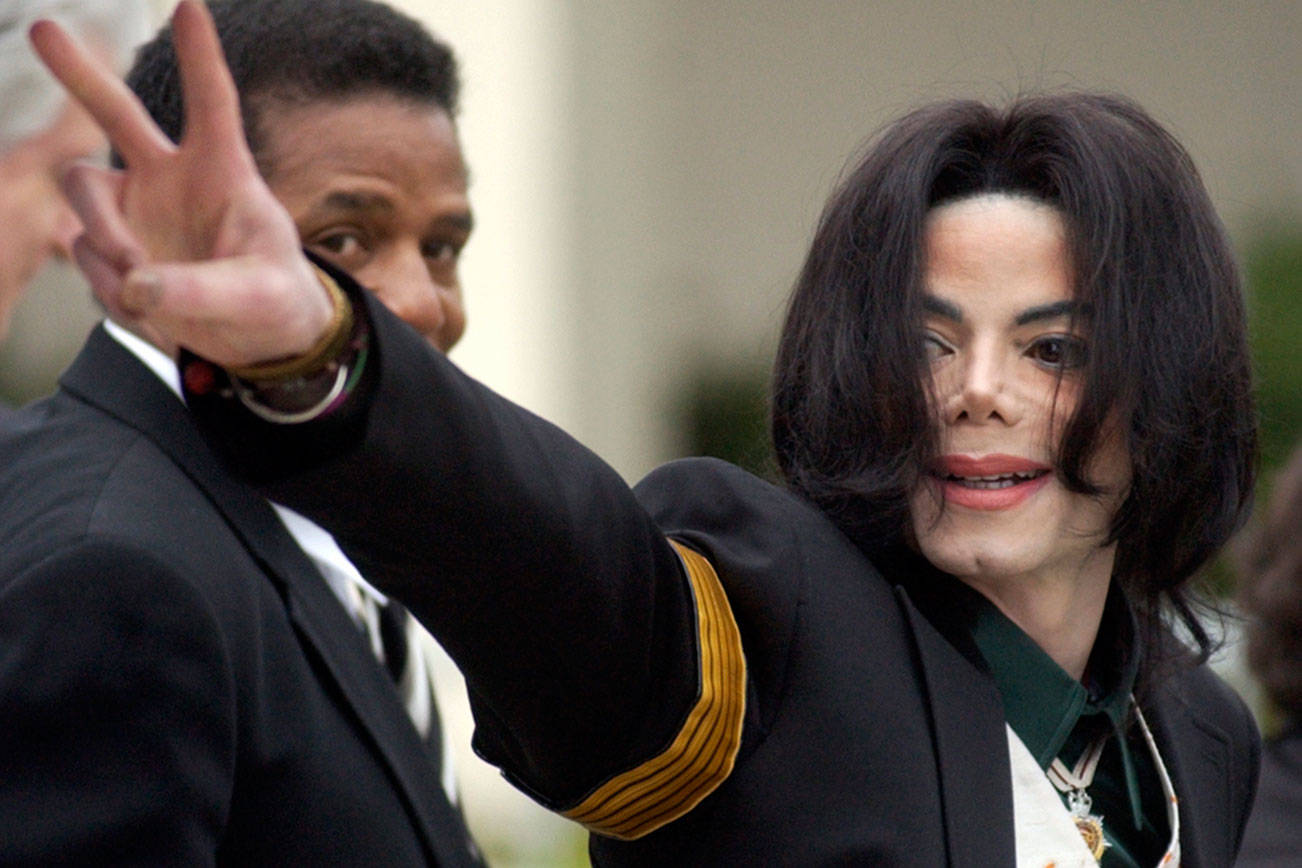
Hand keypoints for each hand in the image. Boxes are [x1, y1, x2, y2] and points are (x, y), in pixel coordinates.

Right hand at [29, 0, 330, 366]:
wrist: (257, 341)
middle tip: (45, 29)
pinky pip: (89, 258)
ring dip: (104, 238)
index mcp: (224, 171)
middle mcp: (172, 178)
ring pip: (84, 194)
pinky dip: (116, 291)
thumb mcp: (257, 295)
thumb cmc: (275, 300)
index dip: (199, 56)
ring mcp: (137, 210)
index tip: (189, 4)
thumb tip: (135, 283)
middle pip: (116, 113)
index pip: (211, 103)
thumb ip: (200, 288)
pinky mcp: (115, 248)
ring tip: (140, 283)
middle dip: (80, 75)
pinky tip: (153, 311)